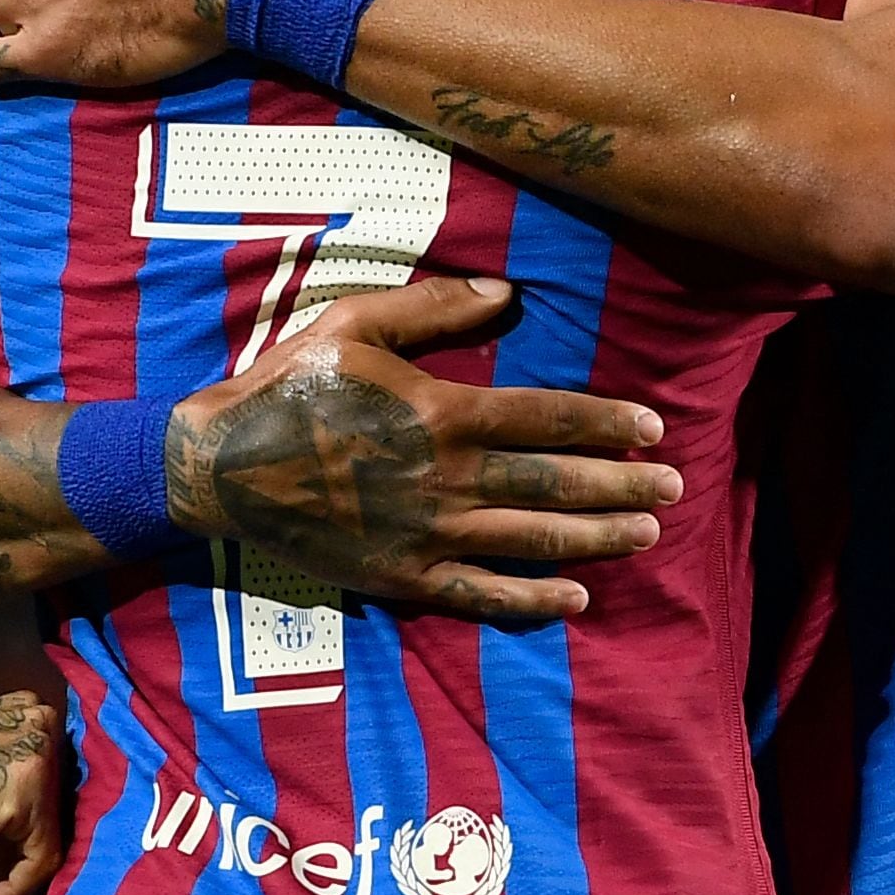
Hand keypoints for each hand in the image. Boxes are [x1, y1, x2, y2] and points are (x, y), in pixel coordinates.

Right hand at [0, 693, 72, 894]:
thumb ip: (13, 827)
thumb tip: (38, 880)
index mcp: (31, 722)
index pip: (52, 803)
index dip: (29, 860)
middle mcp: (44, 728)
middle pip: (53, 826)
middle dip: (24, 889)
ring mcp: (38, 754)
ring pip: (48, 849)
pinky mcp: (27, 789)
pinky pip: (38, 863)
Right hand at [164, 275, 680, 625]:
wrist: (219, 467)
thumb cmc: (287, 385)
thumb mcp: (353, 324)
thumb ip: (433, 308)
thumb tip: (507, 295)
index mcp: (443, 412)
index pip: (548, 418)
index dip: (607, 423)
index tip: (653, 429)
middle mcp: (448, 477)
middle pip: (555, 482)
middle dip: (623, 485)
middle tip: (675, 488)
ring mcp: (429, 532)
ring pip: (533, 537)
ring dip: (597, 537)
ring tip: (646, 533)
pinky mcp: (404, 575)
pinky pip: (483, 593)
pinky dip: (533, 599)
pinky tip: (577, 598)